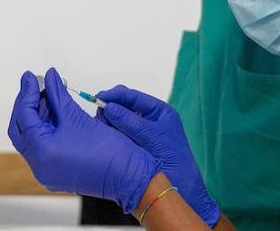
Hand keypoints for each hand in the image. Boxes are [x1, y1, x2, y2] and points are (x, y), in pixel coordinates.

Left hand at [7, 69, 160, 212]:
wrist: (131, 177)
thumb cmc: (110, 152)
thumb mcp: (79, 117)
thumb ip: (58, 94)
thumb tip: (50, 77)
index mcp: (43, 153)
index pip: (24, 117)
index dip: (27, 93)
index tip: (31, 76)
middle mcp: (40, 166)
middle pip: (22, 128)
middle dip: (27, 103)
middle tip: (36, 83)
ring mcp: (48, 171)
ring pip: (32, 137)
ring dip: (38, 114)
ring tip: (49, 92)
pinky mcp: (58, 171)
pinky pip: (43, 146)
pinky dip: (46, 127)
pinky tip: (55, 110)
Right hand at [98, 85, 219, 226]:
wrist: (179, 185)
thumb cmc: (172, 158)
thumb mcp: (151, 135)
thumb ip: (130, 121)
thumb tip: (108, 107)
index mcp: (158, 111)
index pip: (133, 97)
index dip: (115, 95)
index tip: (99, 97)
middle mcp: (149, 119)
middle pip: (125, 106)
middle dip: (111, 108)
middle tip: (99, 114)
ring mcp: (140, 132)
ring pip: (119, 120)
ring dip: (109, 121)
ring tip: (102, 126)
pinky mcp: (133, 144)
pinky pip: (118, 133)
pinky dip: (111, 132)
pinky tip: (106, 136)